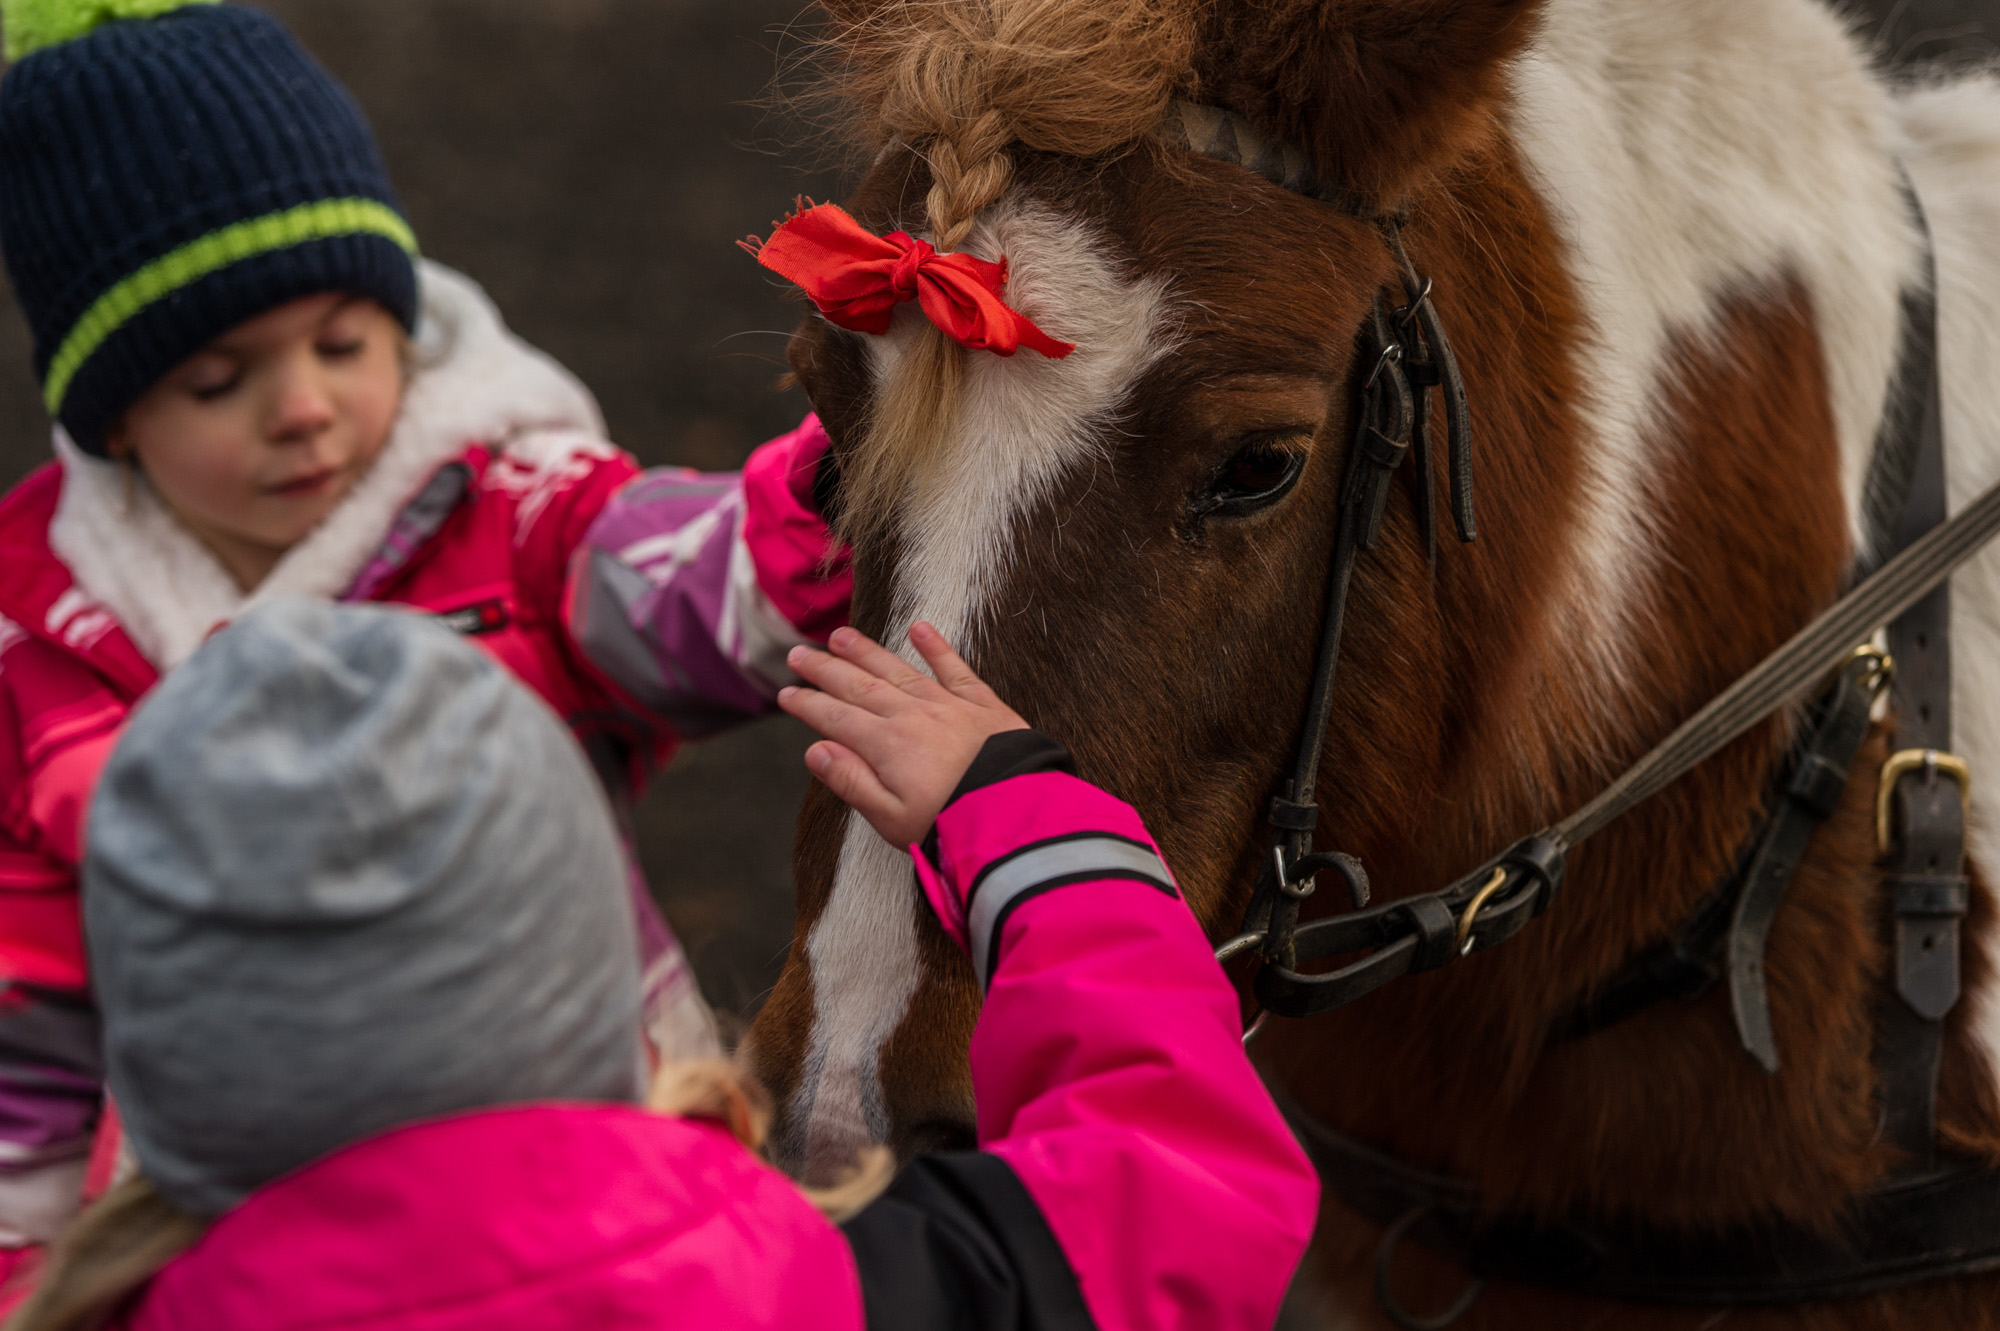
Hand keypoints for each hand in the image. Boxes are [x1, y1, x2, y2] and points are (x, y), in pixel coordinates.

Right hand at [778, 623, 1028, 846]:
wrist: (1017, 816)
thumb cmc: (952, 825)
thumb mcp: (891, 819)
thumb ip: (852, 782)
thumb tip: (815, 751)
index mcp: (886, 746)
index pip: (836, 718)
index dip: (808, 705)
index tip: (786, 693)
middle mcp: (912, 717)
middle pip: (859, 686)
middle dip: (826, 670)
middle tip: (798, 654)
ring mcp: (948, 706)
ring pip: (898, 670)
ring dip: (867, 652)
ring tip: (841, 636)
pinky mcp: (983, 705)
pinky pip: (955, 669)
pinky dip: (937, 647)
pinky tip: (919, 629)